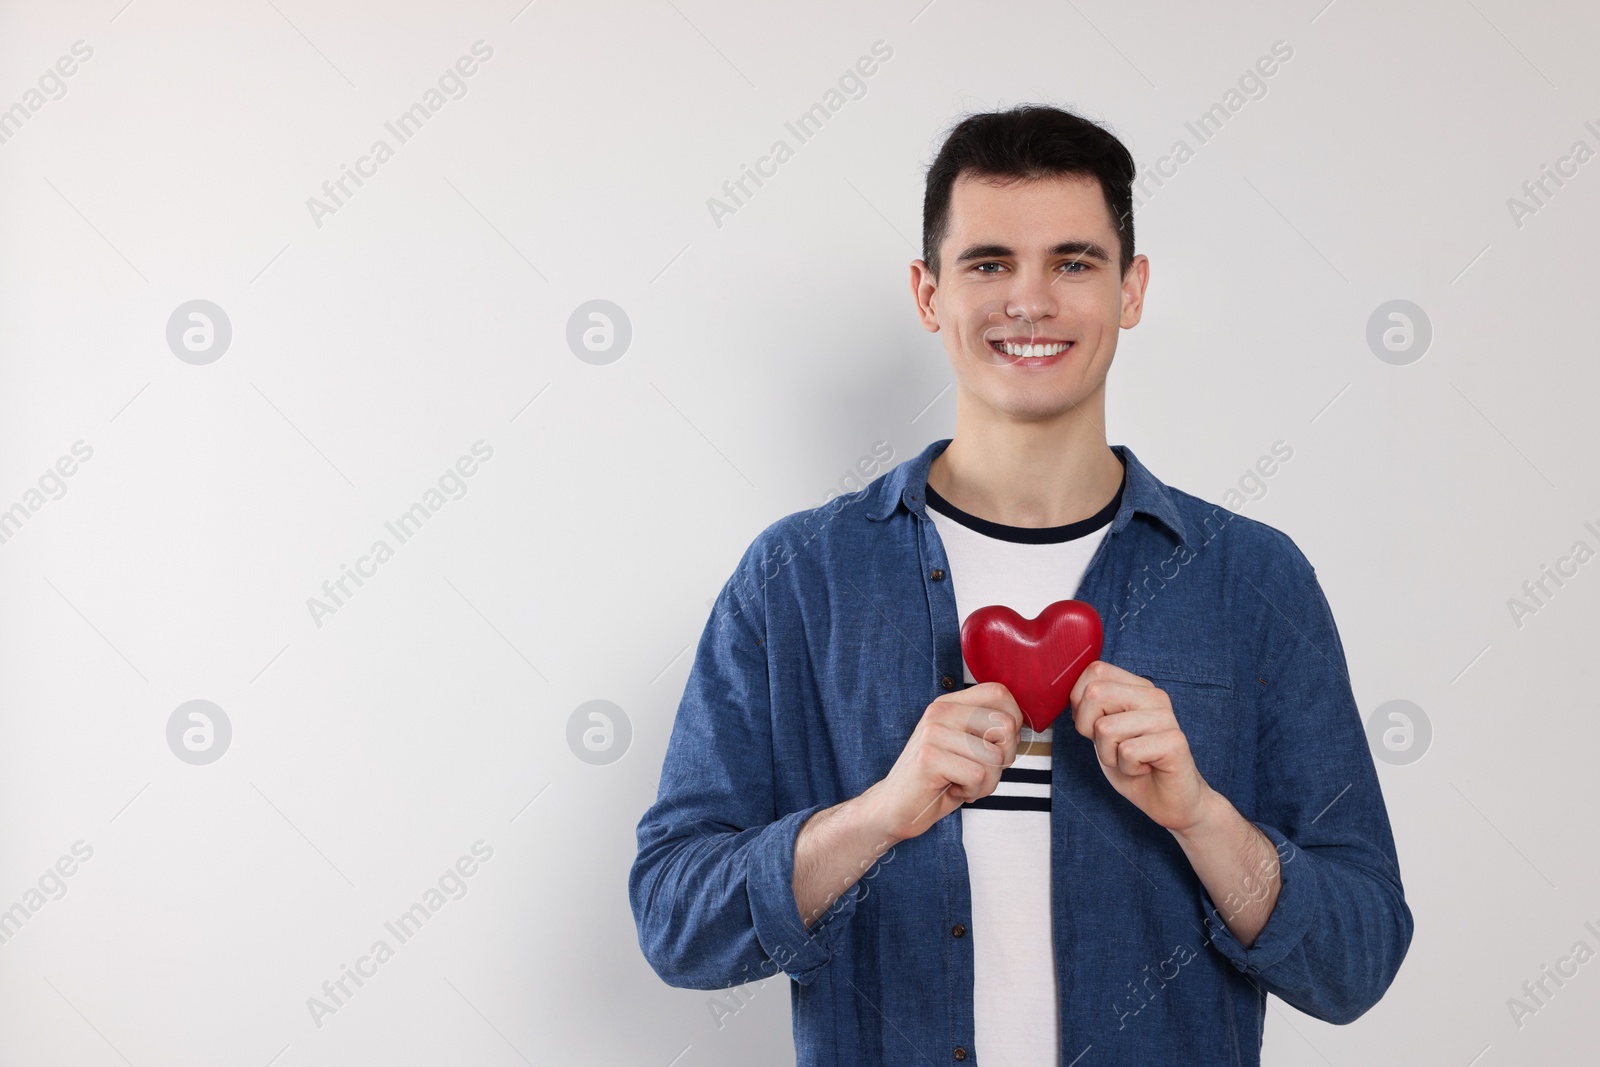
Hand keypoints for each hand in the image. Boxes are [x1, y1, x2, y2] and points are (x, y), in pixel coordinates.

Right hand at [860, 682, 1023, 843]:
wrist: (896, 808)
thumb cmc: (938, 780)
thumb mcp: (967, 747)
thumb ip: (989, 731)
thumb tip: (1020, 726)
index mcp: (950, 703)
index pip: (999, 693)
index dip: (1013, 722)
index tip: (996, 746)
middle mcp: (940, 711)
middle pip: (1005, 725)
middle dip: (1004, 758)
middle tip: (979, 771)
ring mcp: (933, 732)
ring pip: (996, 756)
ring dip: (988, 781)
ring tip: (964, 782)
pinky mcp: (929, 758)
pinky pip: (978, 775)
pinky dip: (974, 792)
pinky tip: (954, 790)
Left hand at [1069, 660, 1212, 832]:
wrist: (1169, 800)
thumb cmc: (1134, 765)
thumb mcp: (1103, 732)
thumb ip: (1090, 707)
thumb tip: (1065, 690)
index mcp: (1137, 687)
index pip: (1095, 671)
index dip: (1080, 702)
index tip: (1096, 726)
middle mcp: (1154, 696)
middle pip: (1096, 692)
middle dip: (1088, 728)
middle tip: (1112, 746)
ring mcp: (1166, 717)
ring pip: (1106, 727)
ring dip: (1109, 754)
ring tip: (1131, 760)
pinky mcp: (1174, 742)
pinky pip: (1127, 751)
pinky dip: (1127, 768)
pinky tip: (1144, 768)